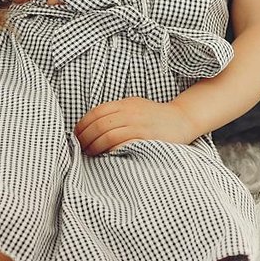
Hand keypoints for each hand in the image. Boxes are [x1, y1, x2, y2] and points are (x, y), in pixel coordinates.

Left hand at [74, 96, 199, 155]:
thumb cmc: (154, 117)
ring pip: (109, 135)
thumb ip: (115, 113)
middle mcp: (131, 113)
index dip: (82, 125)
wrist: (183, 120)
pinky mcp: (148, 139)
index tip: (76, 135)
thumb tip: (90, 126)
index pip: (96, 112)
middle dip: (85, 138)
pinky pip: (124, 145)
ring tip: (90, 153)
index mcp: (126, 104)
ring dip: (95, 146)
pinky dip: (111, 151)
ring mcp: (140, 126)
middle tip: (80, 148)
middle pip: (99, 124)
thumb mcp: (134, 107)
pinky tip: (106, 156)